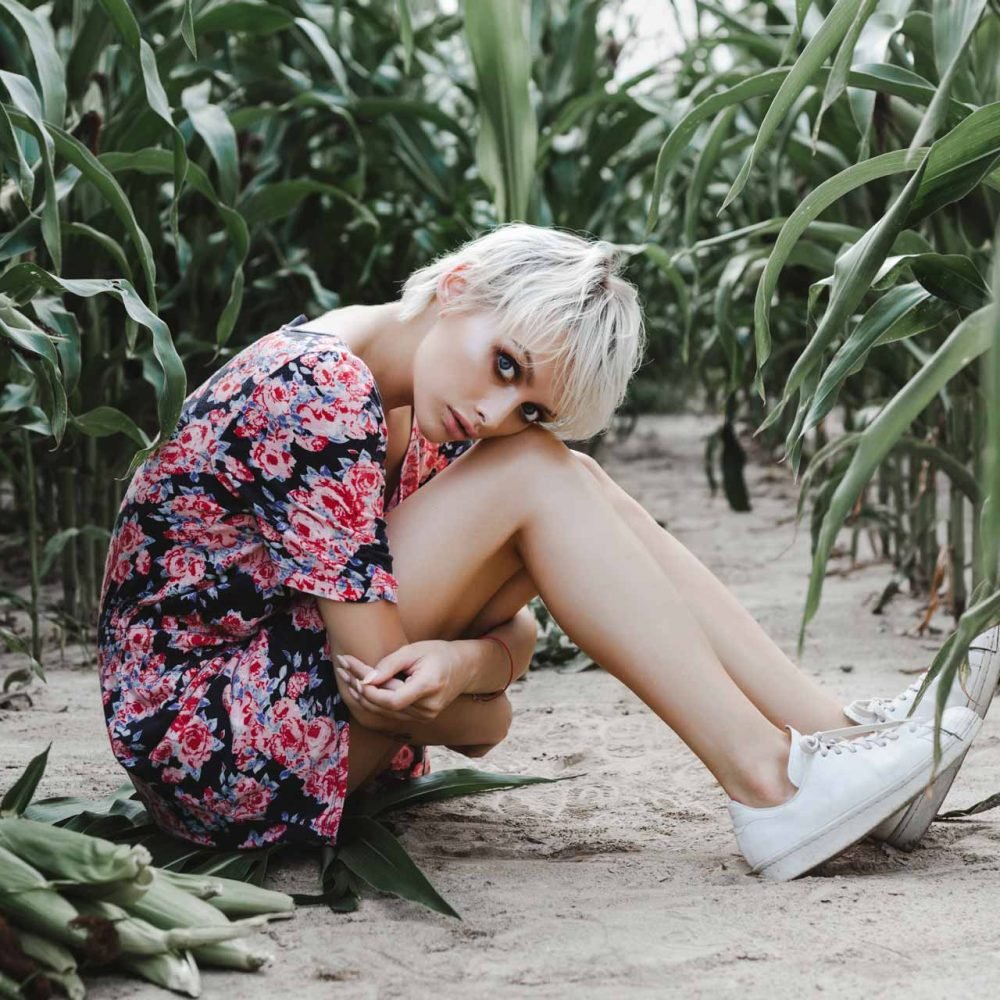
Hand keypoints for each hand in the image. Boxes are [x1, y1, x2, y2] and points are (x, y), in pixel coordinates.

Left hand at [334, 639, 473, 724]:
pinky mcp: (420, 718)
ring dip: (363, 695)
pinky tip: (360, 688)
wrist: (464, 668)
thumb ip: (390, 665)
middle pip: (385, 706)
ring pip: (385, 712)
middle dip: (360, 689)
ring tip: (346, 675)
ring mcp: (425, 716)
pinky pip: (391, 712)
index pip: (392, 699)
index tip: (353, 672)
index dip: (370, 691)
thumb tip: (365, 680)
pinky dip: (374, 701)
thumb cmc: (439, 653)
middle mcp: (428, 708)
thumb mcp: (415, 650)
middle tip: (342, 668)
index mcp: (429, 687)